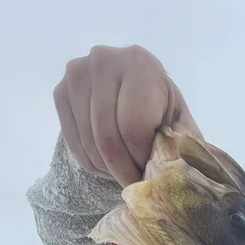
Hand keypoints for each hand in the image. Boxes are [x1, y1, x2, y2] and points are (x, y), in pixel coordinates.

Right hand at [54, 44, 203, 186]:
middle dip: (124, 171)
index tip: (150, 174)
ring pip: (90, 147)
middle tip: (135, 183)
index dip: (141, 160)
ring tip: (125, 171)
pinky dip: (93, 164)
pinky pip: (74, 146)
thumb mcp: (182, 125)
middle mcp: (103, 60)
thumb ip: (184, 141)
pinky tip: (109, 162)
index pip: (132, 128)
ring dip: (110, 170)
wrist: (137, 93)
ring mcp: (77, 74)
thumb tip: (179, 151)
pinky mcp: (60, 92)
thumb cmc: (164, 111)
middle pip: (108, 139)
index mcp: (140, 64)